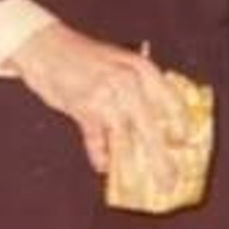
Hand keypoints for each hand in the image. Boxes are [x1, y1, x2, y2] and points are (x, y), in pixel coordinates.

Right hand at [9, 21, 187, 187]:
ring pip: (126, 140)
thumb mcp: (120, 64)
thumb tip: (155, 121)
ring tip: (140, 182)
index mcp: (142, 69)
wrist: (44, 46)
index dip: (181, 127)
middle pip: (152, 128)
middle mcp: (129, 82)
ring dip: (134, 165)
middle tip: (169, 179)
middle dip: (162, 159)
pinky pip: (97, 141)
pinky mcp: (85, 108)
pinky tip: (104, 166)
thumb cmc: (83, 57)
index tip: (184, 143)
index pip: (173, 103)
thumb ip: (139, 88)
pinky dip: (100, 155)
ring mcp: (107, 96)